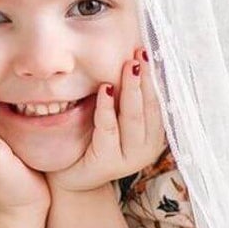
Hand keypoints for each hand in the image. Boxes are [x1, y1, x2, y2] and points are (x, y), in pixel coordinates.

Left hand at [46, 46, 164, 193]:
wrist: (71, 175)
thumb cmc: (94, 137)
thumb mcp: (115, 114)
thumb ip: (126, 95)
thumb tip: (135, 55)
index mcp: (154, 134)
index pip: (157, 101)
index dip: (154, 76)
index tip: (148, 51)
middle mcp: (147, 148)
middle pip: (149, 107)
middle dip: (144, 78)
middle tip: (139, 53)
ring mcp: (130, 159)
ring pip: (133, 118)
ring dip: (131, 90)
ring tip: (128, 66)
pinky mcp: (109, 163)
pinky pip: (109, 129)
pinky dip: (107, 108)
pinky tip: (106, 89)